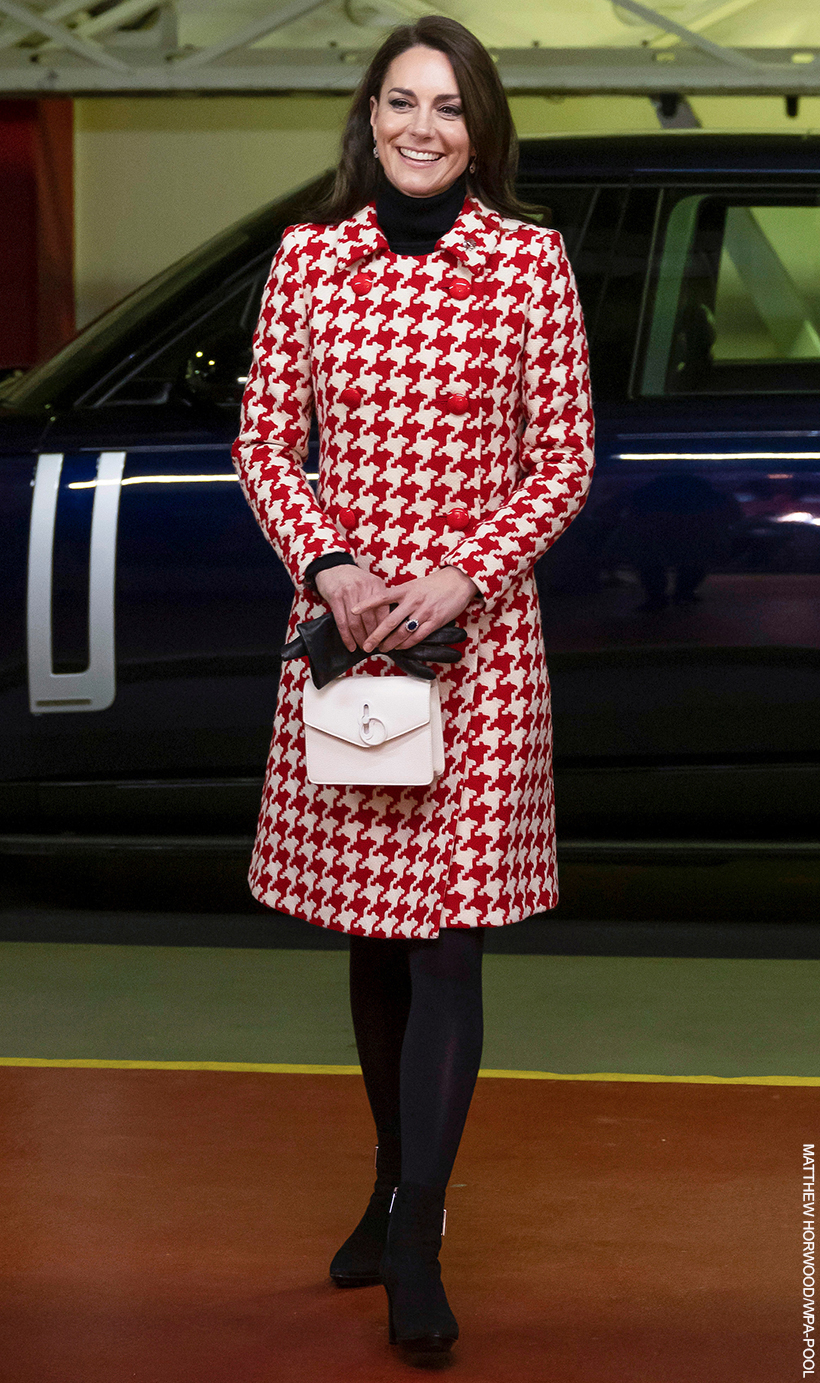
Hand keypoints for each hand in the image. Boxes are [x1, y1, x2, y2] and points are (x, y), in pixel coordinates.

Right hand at [313, 565, 391, 652]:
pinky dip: (346, 637)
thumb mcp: (371, 584)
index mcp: (377, 585)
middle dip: (372, 637)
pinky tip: (350, 645)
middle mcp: (364, 588)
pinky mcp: (335, 597)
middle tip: (373, 647)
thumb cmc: (354, 579)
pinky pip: (342, 622)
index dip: (385, 630)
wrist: (333, 567)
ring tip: (362, 647)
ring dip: (359, 639)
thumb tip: (388, 625)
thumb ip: (380, 600)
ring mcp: (349, 592)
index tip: (385, 641)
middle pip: (370, 620)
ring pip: (356, 623)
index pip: (384, 613)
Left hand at [352, 567, 478, 653]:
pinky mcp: (435, 620)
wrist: (459, 580)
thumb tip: (384, 606)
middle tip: (367, 645)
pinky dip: (407, 644)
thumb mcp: (415, 585)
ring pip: (402, 632)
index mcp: (406, 589)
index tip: (352, 610)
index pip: (382, 597)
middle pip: (389, 621)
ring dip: (390, 643)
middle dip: (376, 636)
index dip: (366, 604)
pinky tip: (400, 647)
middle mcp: (413, 600)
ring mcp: (424, 611)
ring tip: (383, 648)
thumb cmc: (435, 583)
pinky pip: (418, 636)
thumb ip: (401, 595)